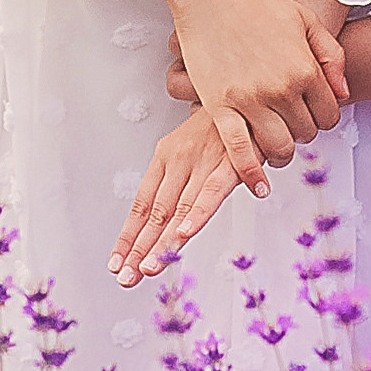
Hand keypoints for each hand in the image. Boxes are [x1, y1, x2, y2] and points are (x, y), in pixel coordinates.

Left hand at [113, 108, 253, 280]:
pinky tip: (185, 233)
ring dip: (163, 242)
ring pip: (179, 208)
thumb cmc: (225, 125)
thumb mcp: (194, 147)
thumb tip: (164, 222)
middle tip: (127, 277)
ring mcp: (203, 160)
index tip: (116, 263)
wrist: (253, 93)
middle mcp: (179, 159)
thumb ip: (180, 181)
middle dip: (139, 248)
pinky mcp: (231, 162)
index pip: (142, 204)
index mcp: (166, 156)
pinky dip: (197, 213)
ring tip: (149, 268)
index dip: (129, 236)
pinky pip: (212, 192)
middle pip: (155, 212)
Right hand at [171, 0, 347, 164]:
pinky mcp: (220, 107)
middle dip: (302, 132)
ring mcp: (250, 100)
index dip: (322, 118)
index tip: (311, 114)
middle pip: (306, 133)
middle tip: (290, 124)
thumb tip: (343, 92)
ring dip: (281, 153)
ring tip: (276, 146)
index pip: (329, 116)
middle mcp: (281, 89)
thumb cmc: (255, 5)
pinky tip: (257, 184)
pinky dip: (250, 172)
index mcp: (305, 69)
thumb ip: (331, 56)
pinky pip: (239, 151)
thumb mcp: (306, 21)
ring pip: (279, 147)